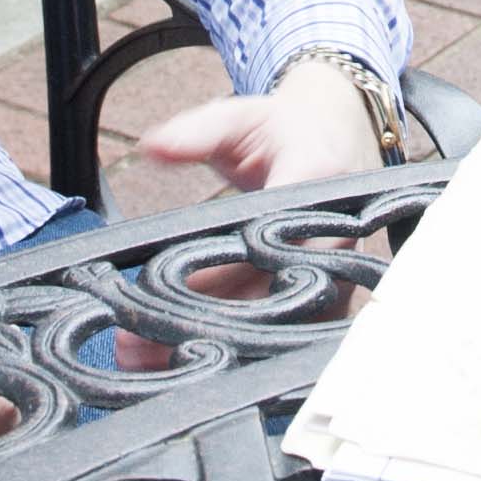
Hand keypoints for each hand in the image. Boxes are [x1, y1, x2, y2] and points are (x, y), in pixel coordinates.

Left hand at [113, 58, 392, 369]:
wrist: (341, 141)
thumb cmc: (286, 132)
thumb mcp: (241, 119)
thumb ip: (196, 132)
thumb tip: (152, 147)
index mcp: (315, 182)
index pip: (265, 237)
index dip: (216, 272)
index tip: (162, 288)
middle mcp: (337, 237)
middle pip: (270, 294)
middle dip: (206, 322)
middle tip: (139, 343)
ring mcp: (341, 273)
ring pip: (282, 325)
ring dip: (222, 346)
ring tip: (154, 359)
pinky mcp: (335, 298)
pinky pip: (291, 333)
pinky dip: (248, 349)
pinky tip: (198, 361)